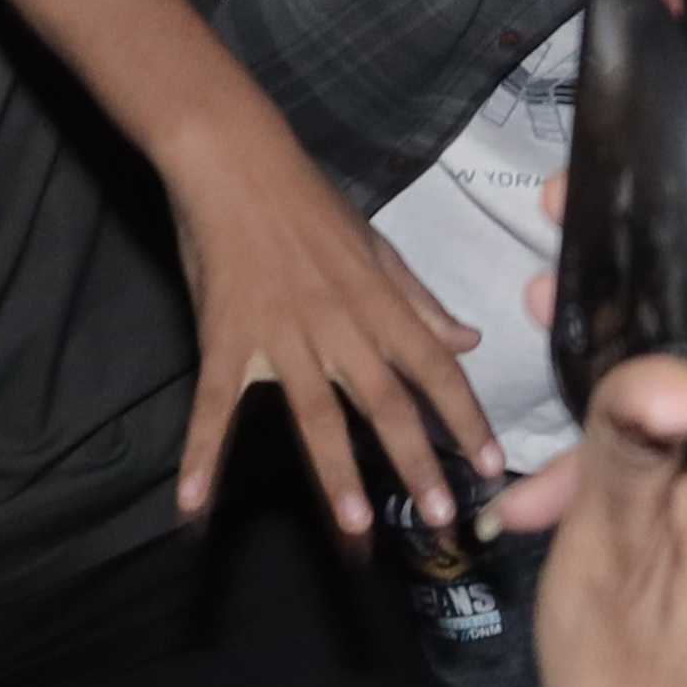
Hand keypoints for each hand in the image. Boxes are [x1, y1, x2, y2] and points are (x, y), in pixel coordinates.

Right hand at [178, 121, 496, 532]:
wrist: (235, 160)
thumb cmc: (308, 201)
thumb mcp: (375, 245)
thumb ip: (419, 301)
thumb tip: (469, 340)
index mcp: (378, 302)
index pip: (435, 367)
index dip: (466, 416)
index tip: (492, 464)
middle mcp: (339, 324)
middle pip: (385, 402)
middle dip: (416, 462)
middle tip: (441, 517)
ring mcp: (280, 335)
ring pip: (315, 413)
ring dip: (336, 473)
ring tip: (356, 526)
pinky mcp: (226, 338)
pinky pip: (214, 405)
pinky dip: (202, 454)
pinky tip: (194, 503)